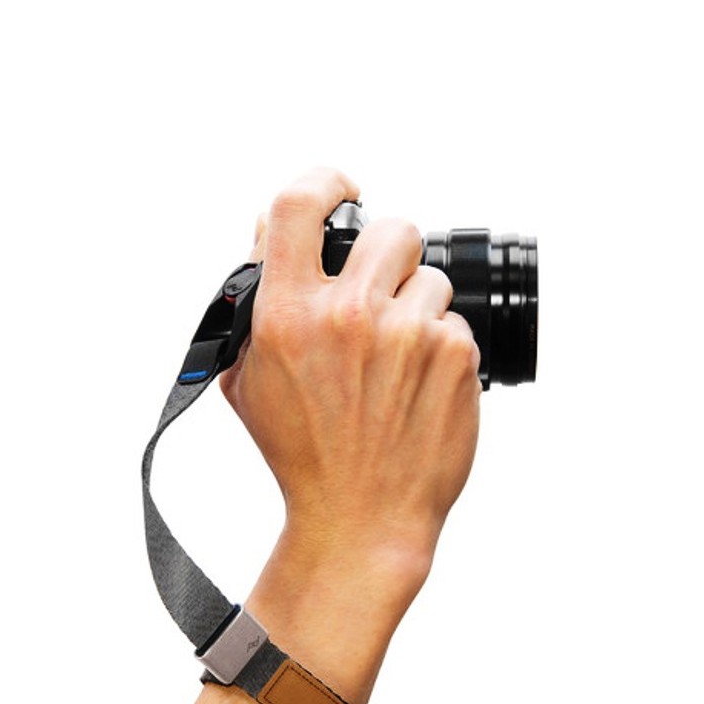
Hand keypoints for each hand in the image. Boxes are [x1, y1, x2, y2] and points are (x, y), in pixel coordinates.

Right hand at [221, 167, 481, 607]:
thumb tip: (268, 240)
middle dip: (388, 258)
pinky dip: (441, 351)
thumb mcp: (247, 380)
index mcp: (287, 315)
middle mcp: (349, 316)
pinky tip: (417, 391)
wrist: (361, 521)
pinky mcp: (456, 358)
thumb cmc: (302, 457)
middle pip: (391, 228)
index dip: (323, 181)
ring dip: (417, 310)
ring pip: (430, 279)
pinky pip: (455, 324)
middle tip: (379, 299)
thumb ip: (254, 307)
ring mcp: (409, 334)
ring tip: (396, 365)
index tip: (341, 189)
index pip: (299, 203)